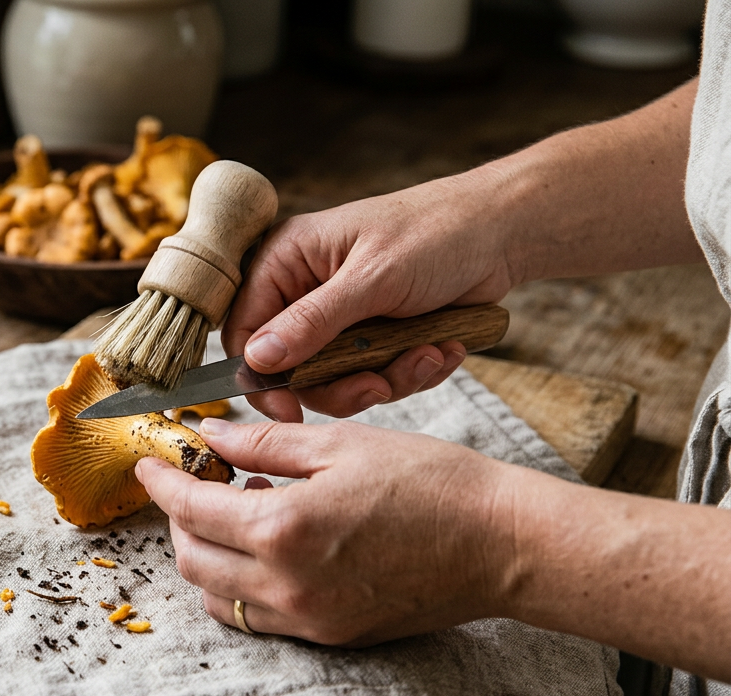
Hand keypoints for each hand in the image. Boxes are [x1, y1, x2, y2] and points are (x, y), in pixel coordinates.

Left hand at [134, 417, 521, 645]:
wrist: (503, 544)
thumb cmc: (432, 482)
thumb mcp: (341, 444)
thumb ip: (263, 444)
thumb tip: (209, 437)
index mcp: (284, 529)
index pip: (191, 509)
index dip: (162, 483)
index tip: (150, 463)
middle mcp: (287, 586)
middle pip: (193, 562)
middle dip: (179, 520)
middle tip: (195, 483)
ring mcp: (309, 620)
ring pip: (220, 599)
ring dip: (209, 555)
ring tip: (239, 509)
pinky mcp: (332, 636)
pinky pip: (261, 618)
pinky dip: (245, 583)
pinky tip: (273, 542)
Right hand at [224, 171, 517, 421]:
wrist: (504, 232)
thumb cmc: (436, 232)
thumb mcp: (372, 278)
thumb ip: (312, 322)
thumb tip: (257, 359)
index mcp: (287, 261)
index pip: (245, 329)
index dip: (261, 374)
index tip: (290, 409)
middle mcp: (306, 291)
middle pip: (292, 367)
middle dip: (341, 383)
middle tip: (378, 386)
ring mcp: (342, 317)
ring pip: (337, 380)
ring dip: (386, 377)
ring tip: (429, 354)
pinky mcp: (376, 337)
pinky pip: (375, 376)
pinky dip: (409, 371)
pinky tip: (442, 347)